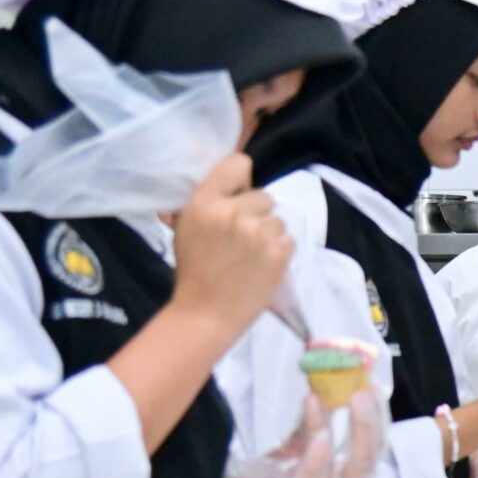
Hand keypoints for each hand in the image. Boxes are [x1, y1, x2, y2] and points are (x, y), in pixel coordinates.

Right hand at [169, 154, 289, 337]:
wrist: (205, 313)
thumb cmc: (194, 270)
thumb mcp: (188, 226)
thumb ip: (210, 201)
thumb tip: (235, 183)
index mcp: (205, 202)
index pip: (238, 164)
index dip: (242, 178)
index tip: (240, 193)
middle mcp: (233, 212)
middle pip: (264, 196)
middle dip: (257, 214)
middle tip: (242, 238)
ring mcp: (259, 233)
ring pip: (278, 220)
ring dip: (270, 234)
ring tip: (251, 255)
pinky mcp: (279, 253)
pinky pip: (289, 239)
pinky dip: (280, 251)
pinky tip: (262, 265)